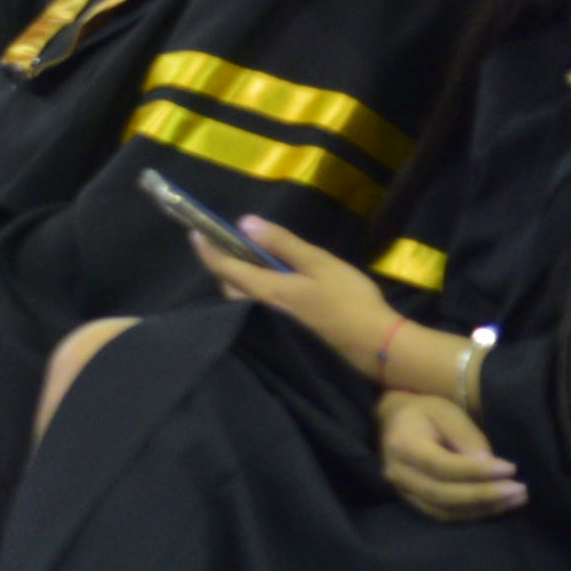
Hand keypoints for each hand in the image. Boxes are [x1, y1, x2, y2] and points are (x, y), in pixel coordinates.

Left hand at [194, 213, 398, 375]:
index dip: (207, 250)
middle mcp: (258, 312)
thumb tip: (245, 223)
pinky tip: (271, 293)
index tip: (194, 234)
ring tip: (252, 267)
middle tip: (233, 249)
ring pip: (239, 303)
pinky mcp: (280, 340)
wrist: (376, 347)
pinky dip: (253, 300)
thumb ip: (282, 243)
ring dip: (239, 284)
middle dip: (224, 267)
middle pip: (228, 287)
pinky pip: (253, 315)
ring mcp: (268, 329)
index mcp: (265, 290)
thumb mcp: (319, 263)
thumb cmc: (349, 300)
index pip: (223, 268)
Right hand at [379, 390, 523, 520]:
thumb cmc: (424, 413)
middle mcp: (397, 472)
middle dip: (485, 495)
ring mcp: (402, 490)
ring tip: (516, 499)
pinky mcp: (412, 501)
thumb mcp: (446, 412)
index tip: (510, 469)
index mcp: (402, 444)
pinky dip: (472, 514)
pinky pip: (443, 515)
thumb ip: (465, 436)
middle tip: (520, 490)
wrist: (395, 422)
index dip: (477, 472)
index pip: (442, 465)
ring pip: (444, 510)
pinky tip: (497, 506)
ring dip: (483, 508)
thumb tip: (487, 463)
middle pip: (443, 493)